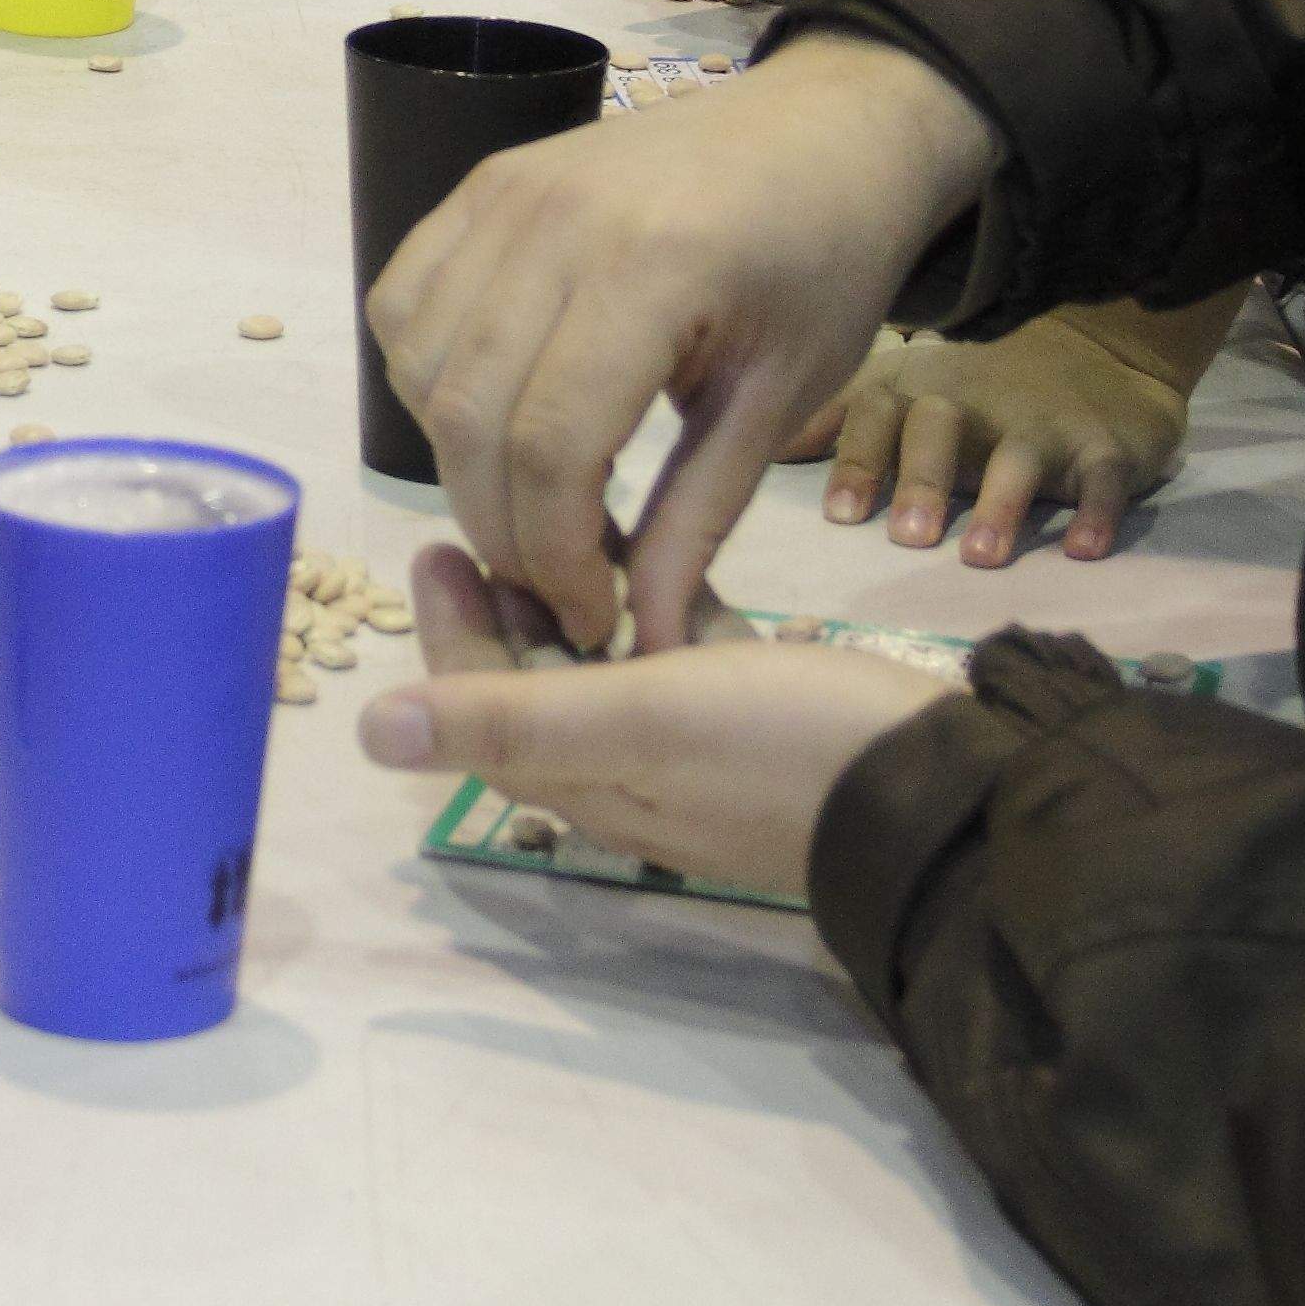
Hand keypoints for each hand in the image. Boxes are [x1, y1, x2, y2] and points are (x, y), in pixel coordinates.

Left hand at [356, 546, 949, 900]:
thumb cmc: (779, 747)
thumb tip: (369, 731)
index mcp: (585, 777)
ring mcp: (693, 747)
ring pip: (605, 667)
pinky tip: (664, 546)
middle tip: (481, 518)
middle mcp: (627, 770)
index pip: (484, 702)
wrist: (935, 791)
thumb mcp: (637, 720)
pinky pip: (679, 653)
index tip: (435, 544)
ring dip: (575, 598)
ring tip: (565, 514)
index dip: (450, 629)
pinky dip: (657, 603)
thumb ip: (510, 719)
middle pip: (535, 683)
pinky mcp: (752, 713)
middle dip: (503, 607)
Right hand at [371, 34, 998, 652]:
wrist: (822, 130)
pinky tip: (489, 416)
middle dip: (502, 527)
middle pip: (470, 416)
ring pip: (421, 366)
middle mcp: (555, 221)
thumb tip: (650, 641)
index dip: (555, 553)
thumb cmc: (824, 263)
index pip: (551, 444)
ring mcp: (505, 193)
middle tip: (556, 580)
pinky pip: (403, 302)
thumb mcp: (783, 400)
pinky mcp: (481, 184)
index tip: (594, 612)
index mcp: (652, 269)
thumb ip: (701, 519)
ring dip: (457, 461)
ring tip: (530, 500)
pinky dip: (423, 380)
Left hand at [807, 289, 1237, 560]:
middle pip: (940, 428)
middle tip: (909, 539)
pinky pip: (1102, 478)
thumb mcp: (900, 392)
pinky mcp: (1102, 447)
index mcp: (914, 393)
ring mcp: (1040, 424)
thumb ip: (834, 420)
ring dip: (1001, 506)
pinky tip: (1083, 551)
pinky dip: (1096, 514)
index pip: (875, 415)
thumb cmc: (972, 393)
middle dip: (922, 480)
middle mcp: (973, 402)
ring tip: (982, 557)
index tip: (840, 517)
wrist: (1092, 353)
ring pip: (1019, 457)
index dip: (857, 463)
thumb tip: (756, 442)